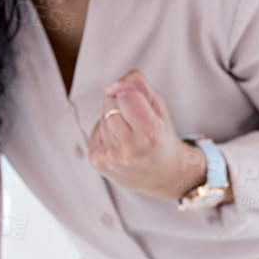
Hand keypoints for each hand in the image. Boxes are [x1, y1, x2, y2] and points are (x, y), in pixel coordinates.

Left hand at [86, 70, 206, 199]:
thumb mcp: (159, 106)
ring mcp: (111, 158)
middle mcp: (130, 150)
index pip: (127, 95)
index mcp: (151, 135)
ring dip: (113, 120)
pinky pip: (94, 130)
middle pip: (110, 103)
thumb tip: (110, 87)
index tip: (145, 111)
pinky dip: (106, 133)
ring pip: (101, 116)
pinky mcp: (97, 162)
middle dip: (122, 107)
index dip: (135, 98)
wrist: (164, 175)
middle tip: (137, 124)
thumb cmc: (162, 136)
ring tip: (130, 136)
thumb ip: (138, 84)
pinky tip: (120, 145)